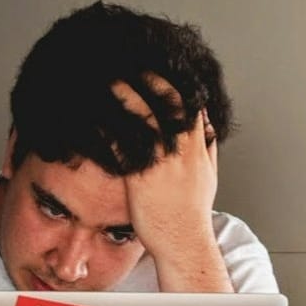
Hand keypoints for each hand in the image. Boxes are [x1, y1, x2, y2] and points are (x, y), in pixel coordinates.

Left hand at [110, 76, 229, 288]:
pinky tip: (97, 114)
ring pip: (146, 116)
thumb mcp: (208, 177)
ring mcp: (162, 163)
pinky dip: (111, 126)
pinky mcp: (141, 177)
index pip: (191, 104)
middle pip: (170, 102)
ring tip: (110, 78)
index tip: (162, 67)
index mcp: (198, 148)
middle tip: (133, 62)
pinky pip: (125, 144)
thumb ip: (207, 149)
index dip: (176, 82)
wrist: (184, 242)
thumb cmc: (192, 214)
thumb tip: (209, 128)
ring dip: (127, 94)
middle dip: (152, 78)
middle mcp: (182, 151)